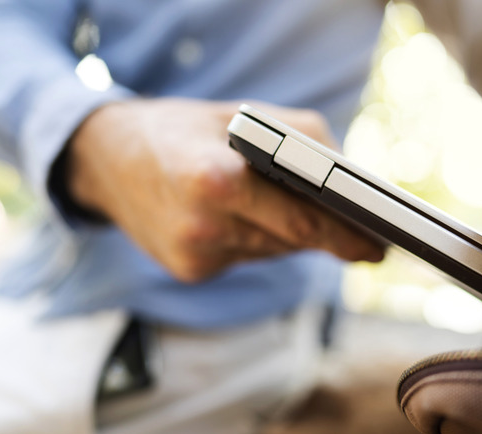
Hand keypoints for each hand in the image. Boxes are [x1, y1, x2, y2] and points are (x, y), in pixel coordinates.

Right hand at [67, 99, 383, 281]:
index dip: (344, 237)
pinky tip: (251, 218)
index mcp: (214, 180)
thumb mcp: (243, 114)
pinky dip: (260, 240)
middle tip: (363, 239)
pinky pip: (246, 257)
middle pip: (290, 241)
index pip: (300, 221)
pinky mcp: (188, 270)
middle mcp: (202, 226)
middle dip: (327, 236)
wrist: (106, 159)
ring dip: (290, 234)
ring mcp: (193, 256)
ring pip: (271, 251)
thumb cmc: (182, 129)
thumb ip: (304, 140)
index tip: (375, 247)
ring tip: (298, 212)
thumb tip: (350, 180)